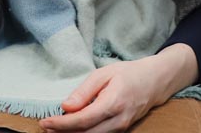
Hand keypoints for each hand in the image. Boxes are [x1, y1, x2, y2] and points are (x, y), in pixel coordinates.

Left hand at [39, 45, 197, 132]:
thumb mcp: (104, 73)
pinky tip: (72, 128)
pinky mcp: (122, 130)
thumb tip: (65, 106)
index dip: (62, 124)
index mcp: (113, 102)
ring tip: (54, 128)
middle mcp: (118, 120)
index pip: (83, 120)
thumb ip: (84, 91)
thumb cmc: (128, 73)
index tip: (45, 121)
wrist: (155, 81)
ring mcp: (122, 128)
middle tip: (45, 127)